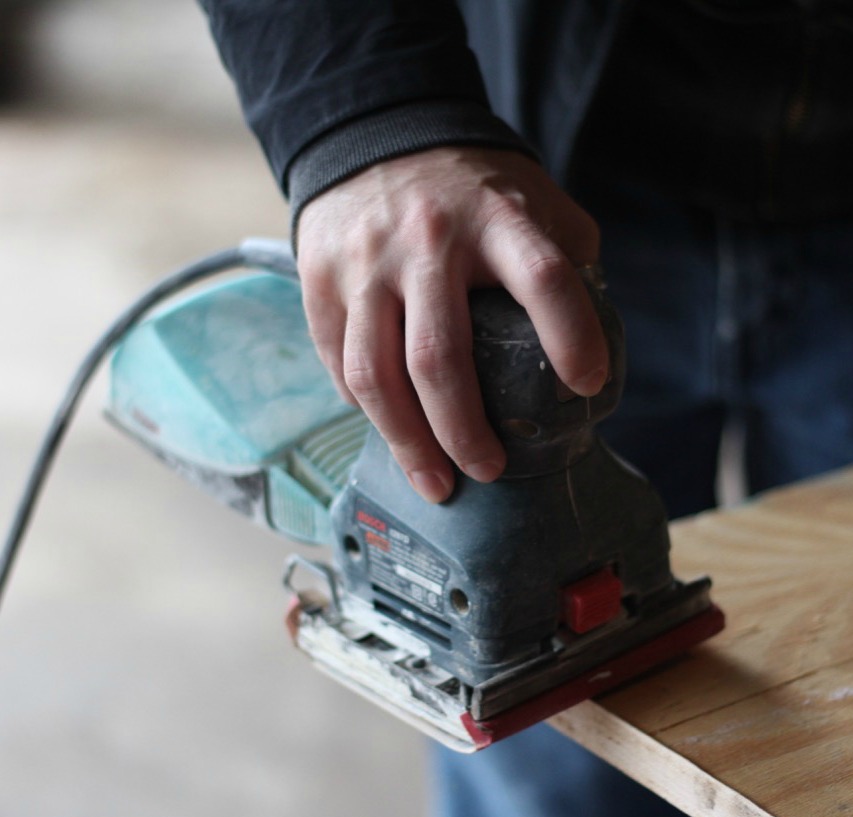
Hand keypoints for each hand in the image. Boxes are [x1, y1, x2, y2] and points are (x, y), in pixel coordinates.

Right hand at [296, 147, 607, 502]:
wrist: (374, 134)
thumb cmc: (469, 185)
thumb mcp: (534, 197)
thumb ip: (567, 256)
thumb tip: (594, 334)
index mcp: (496, 218)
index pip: (543, 279)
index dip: (570, 337)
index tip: (587, 386)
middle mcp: (425, 242)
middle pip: (440, 356)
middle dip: (464, 431)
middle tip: (489, 470)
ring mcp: (366, 264)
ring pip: (376, 375)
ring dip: (407, 442)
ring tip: (435, 483)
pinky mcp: (321, 280)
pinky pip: (338, 361)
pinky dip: (366, 408)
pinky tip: (392, 428)